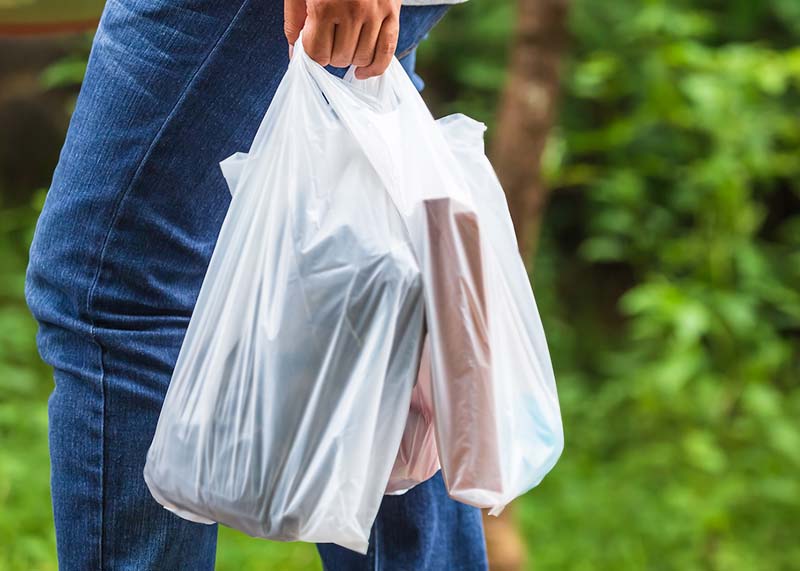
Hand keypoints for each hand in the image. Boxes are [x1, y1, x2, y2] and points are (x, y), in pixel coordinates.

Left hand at [284, 0, 400, 78]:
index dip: (313, 54)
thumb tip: (295, 55)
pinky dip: (374, 68)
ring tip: (344, 45)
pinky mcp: (392, 12)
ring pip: (361, 57)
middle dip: (331, 54)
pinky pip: (386, 52)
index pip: (317, 54)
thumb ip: (295, 22)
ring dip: (350, 58)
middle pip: (339, 58)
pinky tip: (363, 71)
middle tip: (329, 40)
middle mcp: (353, 11)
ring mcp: (376, 13)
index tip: (313, 45)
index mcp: (325, 6)